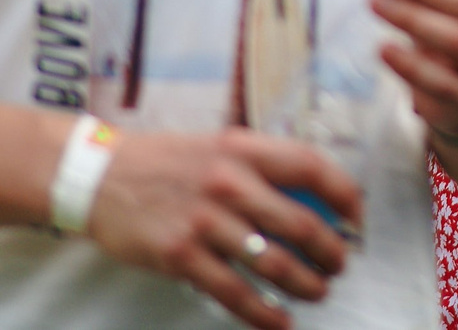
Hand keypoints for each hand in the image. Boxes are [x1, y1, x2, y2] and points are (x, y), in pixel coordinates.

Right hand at [84, 126, 363, 329]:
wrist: (99, 176)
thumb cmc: (166, 162)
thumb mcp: (218, 145)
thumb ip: (260, 165)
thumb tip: (312, 194)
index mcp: (242, 149)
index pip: (311, 165)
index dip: (344, 193)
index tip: (357, 217)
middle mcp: (228, 182)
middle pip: (300, 222)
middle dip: (330, 250)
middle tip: (339, 264)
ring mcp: (204, 221)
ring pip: (273, 263)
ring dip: (305, 284)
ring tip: (318, 291)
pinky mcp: (180, 256)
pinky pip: (234, 292)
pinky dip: (264, 313)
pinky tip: (281, 321)